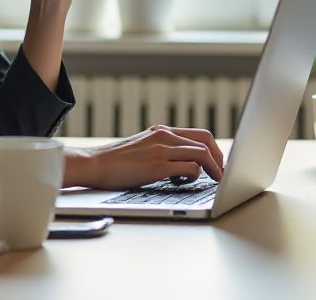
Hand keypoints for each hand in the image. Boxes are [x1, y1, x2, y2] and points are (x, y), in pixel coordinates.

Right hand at [62, 126, 224, 189]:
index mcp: (163, 131)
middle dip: (219, 159)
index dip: (215, 150)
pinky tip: (184, 183)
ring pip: (201, 154)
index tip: (220, 164)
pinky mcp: (156, 166)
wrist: (93, 164)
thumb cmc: (116, 161)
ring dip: (213, 170)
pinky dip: (194, 177)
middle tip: (222, 174)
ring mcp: (161, 150)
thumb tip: (184, 163)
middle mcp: (165, 136)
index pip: (200, 135)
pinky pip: (189, 169)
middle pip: (206, 141)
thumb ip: (163, 149)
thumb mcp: (143, 147)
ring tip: (213, 181)